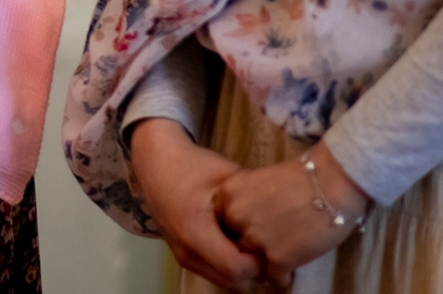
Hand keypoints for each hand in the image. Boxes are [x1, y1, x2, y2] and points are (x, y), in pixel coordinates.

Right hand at [128, 119, 263, 289]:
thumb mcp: (228, 176)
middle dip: (256, 271)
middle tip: (269, 248)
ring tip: (255, 246)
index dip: (261, 263)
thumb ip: (255, 199)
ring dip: (244, 271)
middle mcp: (186, 250)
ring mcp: (182, 256)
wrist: (155, 161)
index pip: (237, 269)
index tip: (274, 244)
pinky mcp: (183, 256)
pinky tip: (239, 244)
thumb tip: (287, 217)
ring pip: (225, 283)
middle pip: (233, 283)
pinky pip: (214, 274)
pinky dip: (231, 267)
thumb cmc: (191, 165)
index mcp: (195, 230)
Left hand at [213, 142, 367, 284]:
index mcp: (227, 195)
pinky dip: (286, 273)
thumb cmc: (302, 178)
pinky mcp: (277, 259)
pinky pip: (276, 277)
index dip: (240, 228)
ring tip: (284, 253)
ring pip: (253, 262)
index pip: (223, 222)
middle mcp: (235, 217)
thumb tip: (245, 222)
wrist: (332, 184)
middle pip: (236, 242)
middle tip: (272, 241)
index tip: (255, 228)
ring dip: (268, 261)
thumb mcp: (260, 181)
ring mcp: (254, 239)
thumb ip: (246, 201)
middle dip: (252, 245)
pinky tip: (296, 262)